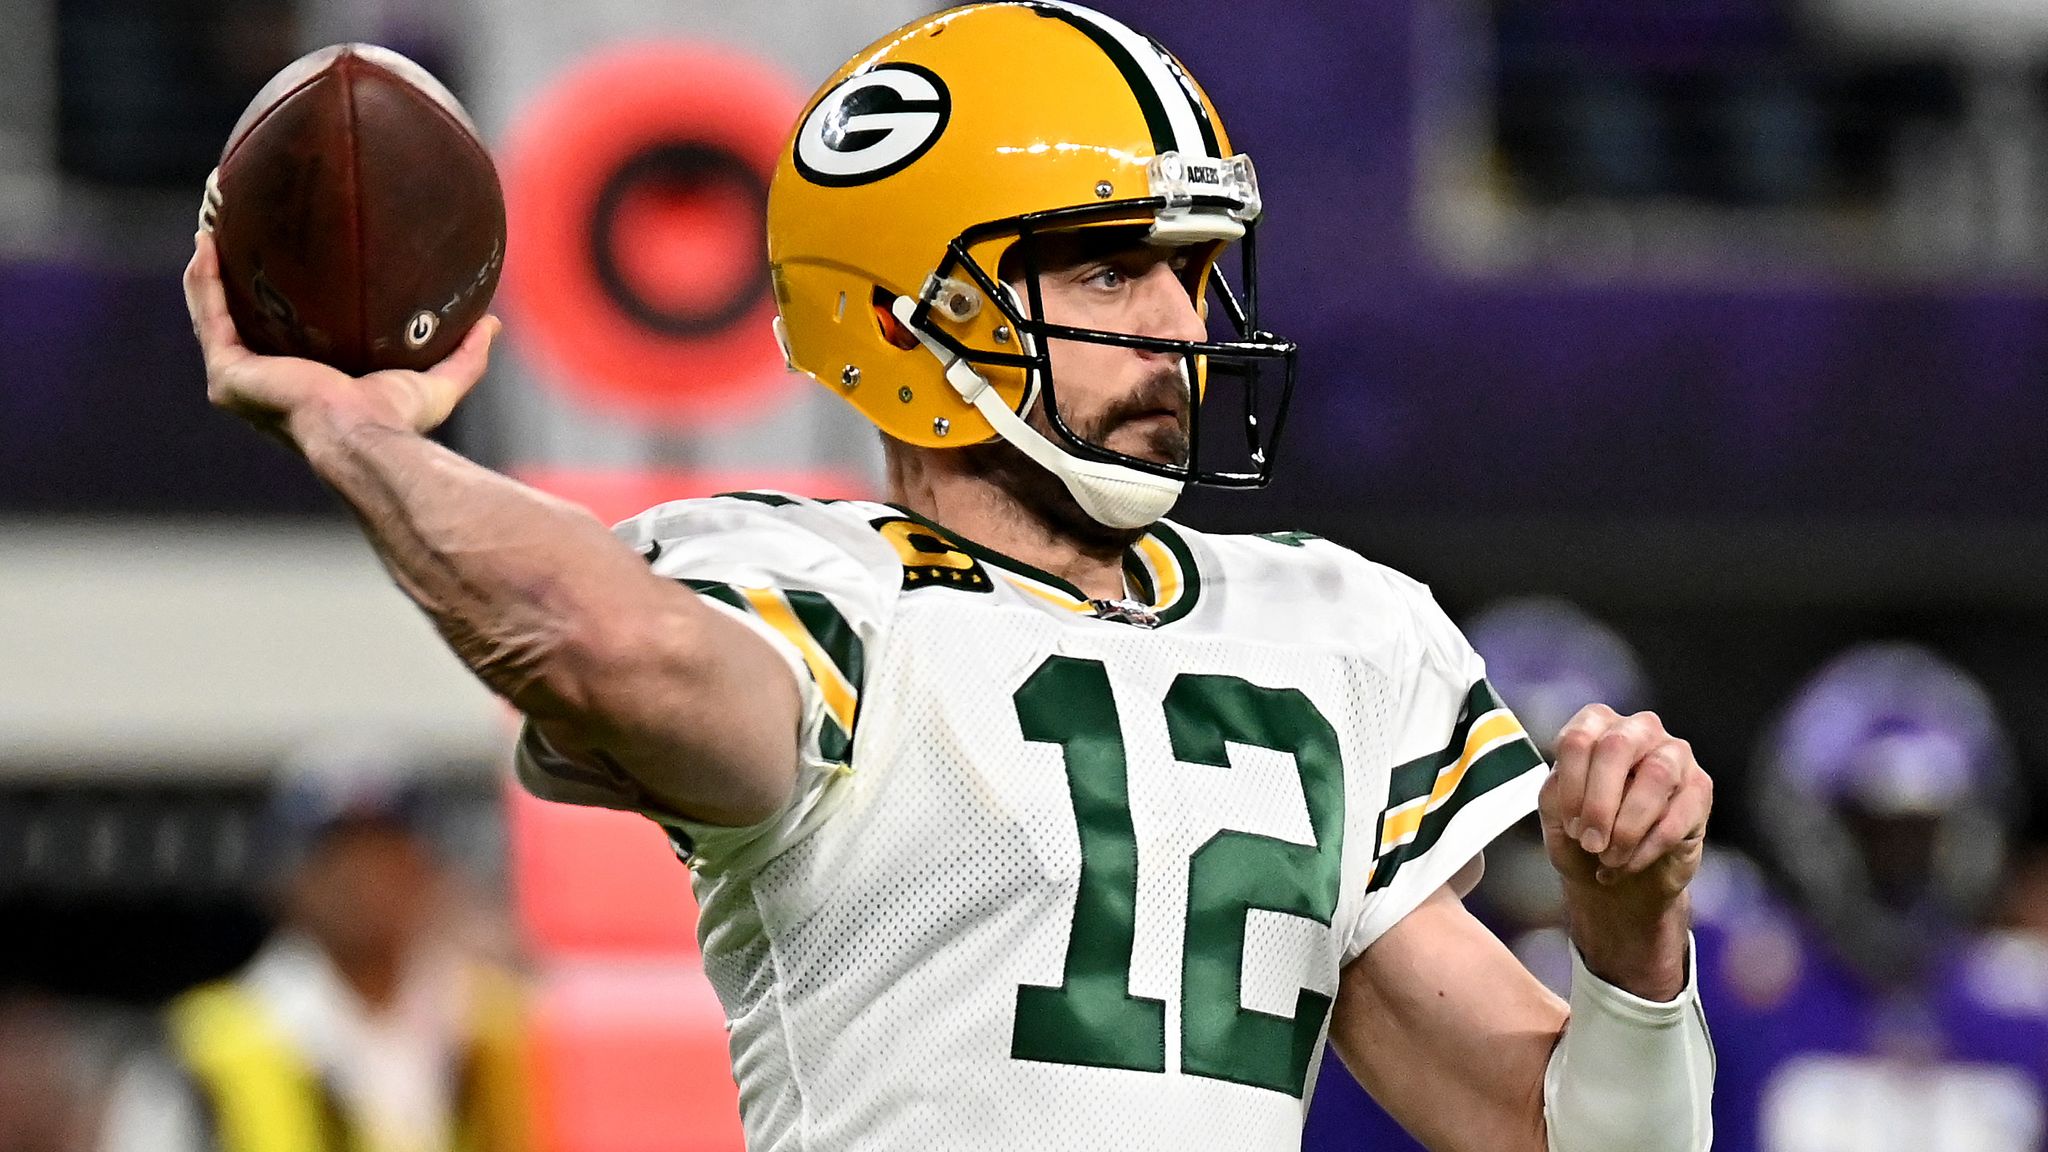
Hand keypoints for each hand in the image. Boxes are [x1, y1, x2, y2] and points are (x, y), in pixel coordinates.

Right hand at [183, 230, 499, 446]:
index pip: (282, 337)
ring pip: (216, 311)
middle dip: (236, 274)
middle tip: (239, 228)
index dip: (278, 300)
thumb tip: (492, 323)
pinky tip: (208, 239)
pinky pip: (210, 313)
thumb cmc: (397, 421)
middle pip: (240, 318)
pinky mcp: (229, 372)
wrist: (364, 437)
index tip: (285, 261)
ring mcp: (240, 380)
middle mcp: (264, 383)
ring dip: (210, 267)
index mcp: (301, 385)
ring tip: (213, 220)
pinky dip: (204, 278)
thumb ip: (464, 356)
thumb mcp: (436, 383)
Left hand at [1538, 704, 1710, 902]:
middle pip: (1617, 746)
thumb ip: (1555, 796)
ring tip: (1610, 858)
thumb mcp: (1556, 818)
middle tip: (1590, 843)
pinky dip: (1648, 847)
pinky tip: (1631, 863)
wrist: (1623, 884)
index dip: (1570, 786)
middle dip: (1600, 802)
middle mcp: (1638, 730)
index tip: (1569, 825)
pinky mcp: (1701, 788)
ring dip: (1628, 826)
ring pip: (1656, 775)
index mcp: (1596, 727)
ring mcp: (1674, 754)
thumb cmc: (1586, 839)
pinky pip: (1679, 813)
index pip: (1578, 740)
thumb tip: (1567, 788)